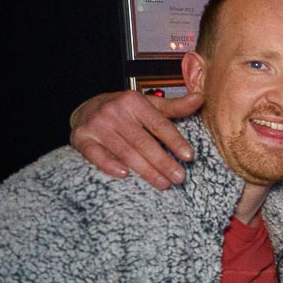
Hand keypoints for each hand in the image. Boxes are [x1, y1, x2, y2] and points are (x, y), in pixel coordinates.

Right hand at [69, 90, 201, 189]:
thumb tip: (200, 98)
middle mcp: (114, 111)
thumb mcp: (148, 105)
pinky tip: (125, 175)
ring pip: (125, 151)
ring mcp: (97, 125)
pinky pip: (96, 155)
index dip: (175, 141)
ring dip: (145, 170)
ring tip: (163, 183)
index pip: (158, 124)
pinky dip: (109, 165)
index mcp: (133, 101)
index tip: (189, 156)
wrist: (85, 109)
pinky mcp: (82, 138)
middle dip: (163, 161)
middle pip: (143, 141)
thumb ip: (174, 106)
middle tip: (179, 177)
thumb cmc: (124, 110)